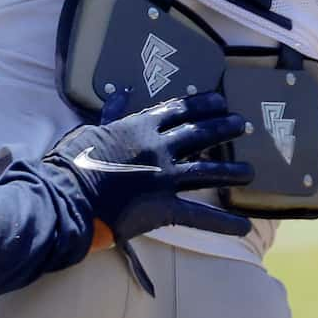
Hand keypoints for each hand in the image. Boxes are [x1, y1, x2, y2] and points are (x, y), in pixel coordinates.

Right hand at [44, 91, 253, 241]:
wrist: (68, 197)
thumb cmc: (72, 163)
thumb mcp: (90, 130)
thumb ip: (111, 114)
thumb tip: (121, 92)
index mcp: (139, 128)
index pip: (178, 110)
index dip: (202, 105)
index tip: (219, 100)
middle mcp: (158, 149)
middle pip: (200, 135)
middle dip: (224, 129)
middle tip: (242, 125)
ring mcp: (164, 178)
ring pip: (208, 172)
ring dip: (232, 171)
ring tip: (250, 172)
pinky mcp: (164, 207)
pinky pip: (200, 216)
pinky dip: (224, 222)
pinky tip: (245, 225)